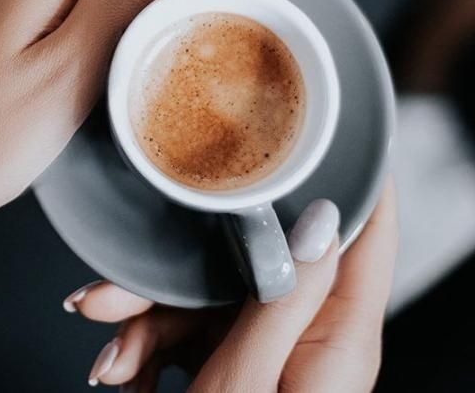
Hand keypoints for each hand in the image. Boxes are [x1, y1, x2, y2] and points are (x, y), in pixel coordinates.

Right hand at [68, 181, 398, 391]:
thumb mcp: (247, 382)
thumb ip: (280, 295)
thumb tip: (322, 215)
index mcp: (343, 342)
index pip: (368, 230)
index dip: (356, 165)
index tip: (334, 109)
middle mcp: (317, 345)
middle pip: (264, 262)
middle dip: (181, 274)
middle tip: (114, 295)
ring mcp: (278, 361)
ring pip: (215, 298)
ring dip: (150, 322)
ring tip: (107, 359)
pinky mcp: (244, 377)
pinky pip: (198, 335)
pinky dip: (151, 349)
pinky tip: (119, 371)